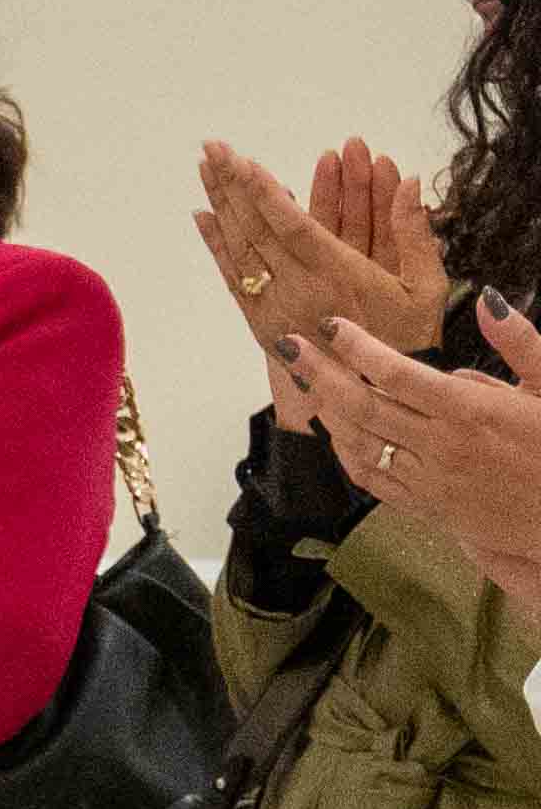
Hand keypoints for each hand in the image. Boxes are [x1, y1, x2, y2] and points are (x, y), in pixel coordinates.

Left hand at [200, 140, 443, 415]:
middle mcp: (298, 290)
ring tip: (205, 167)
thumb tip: (410, 182)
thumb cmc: (405, 340)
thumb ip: (415, 232)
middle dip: (233, 185)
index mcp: (339, 277)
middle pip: (256, 230)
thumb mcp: (426, 288)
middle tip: (212, 147)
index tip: (245, 161)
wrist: (373, 399)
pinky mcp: (260, 321)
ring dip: (221, 205)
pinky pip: (232, 277)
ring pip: (240, 248)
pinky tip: (202, 216)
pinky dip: (216, 245)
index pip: (293, 227)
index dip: (266, 193)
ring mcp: (274, 306)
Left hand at [289, 303, 540, 609]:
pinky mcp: (427, 509)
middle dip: (319, 371)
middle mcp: (442, 446)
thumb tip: (488, 299)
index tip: (332, 325)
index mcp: (471, 410)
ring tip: (306, 380)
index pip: (395, 373)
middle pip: (362, 405)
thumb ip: (519, 342)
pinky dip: (345, 453)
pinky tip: (335, 431)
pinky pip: (372, 479)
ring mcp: (430, 481)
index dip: (357, 347)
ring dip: (325, 410)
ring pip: (359, 443)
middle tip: (290, 346)